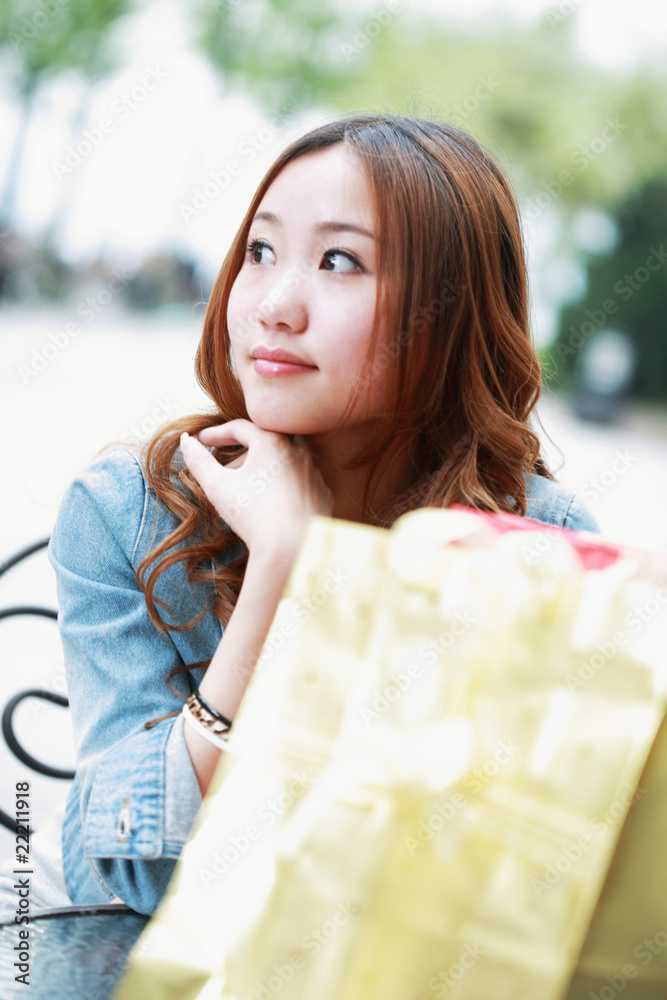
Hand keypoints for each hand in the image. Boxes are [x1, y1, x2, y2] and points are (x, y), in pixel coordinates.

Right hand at [180, 420, 332, 557]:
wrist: (292, 548)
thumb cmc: (253, 515)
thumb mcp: (217, 486)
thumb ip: (198, 461)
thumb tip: (186, 441)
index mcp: (272, 442)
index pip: (240, 428)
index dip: (217, 434)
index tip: (202, 441)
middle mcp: (298, 452)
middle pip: (264, 444)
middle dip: (241, 455)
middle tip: (224, 471)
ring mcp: (313, 473)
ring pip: (282, 464)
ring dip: (262, 471)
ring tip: (246, 491)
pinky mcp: (322, 494)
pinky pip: (298, 483)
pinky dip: (282, 487)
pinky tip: (271, 505)